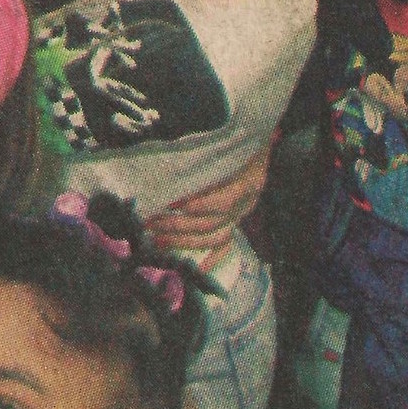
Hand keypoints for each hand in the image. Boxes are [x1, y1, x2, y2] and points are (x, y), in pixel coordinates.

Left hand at [147, 147, 269, 257]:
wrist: (257, 141)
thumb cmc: (234, 139)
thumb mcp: (225, 142)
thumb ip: (202, 156)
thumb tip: (169, 171)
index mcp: (247, 181)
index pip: (222, 201)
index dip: (197, 204)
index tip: (169, 202)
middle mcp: (246, 203)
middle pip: (211, 222)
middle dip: (176, 225)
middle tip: (150, 223)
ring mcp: (241, 215)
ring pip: (214, 237)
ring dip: (183, 241)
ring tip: (157, 240)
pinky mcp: (236, 222)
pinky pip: (226, 245)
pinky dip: (212, 259)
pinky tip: (196, 269)